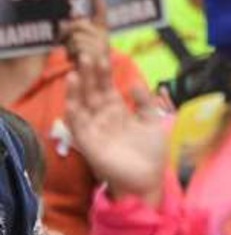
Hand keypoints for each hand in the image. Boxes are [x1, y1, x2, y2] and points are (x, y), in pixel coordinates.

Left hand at [61, 0, 109, 66]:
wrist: (84, 80)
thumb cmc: (79, 62)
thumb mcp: (75, 44)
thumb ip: (71, 31)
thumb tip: (64, 23)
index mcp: (102, 31)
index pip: (101, 12)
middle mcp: (105, 37)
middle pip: (80, 24)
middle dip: (69, 33)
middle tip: (67, 43)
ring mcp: (102, 45)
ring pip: (77, 36)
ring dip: (69, 47)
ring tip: (72, 56)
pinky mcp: (98, 55)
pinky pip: (79, 46)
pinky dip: (72, 53)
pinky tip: (74, 60)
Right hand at [64, 45, 167, 203]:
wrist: (149, 180)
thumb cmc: (151, 153)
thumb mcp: (153, 121)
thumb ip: (145, 102)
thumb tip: (135, 81)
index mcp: (118, 112)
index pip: (107, 88)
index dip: (104, 73)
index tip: (102, 55)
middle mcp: (103, 119)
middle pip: (93, 92)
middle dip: (90, 74)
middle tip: (86, 54)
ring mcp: (95, 131)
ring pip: (82, 106)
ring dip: (77, 89)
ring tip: (76, 71)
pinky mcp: (89, 145)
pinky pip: (79, 126)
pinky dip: (75, 111)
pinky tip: (73, 98)